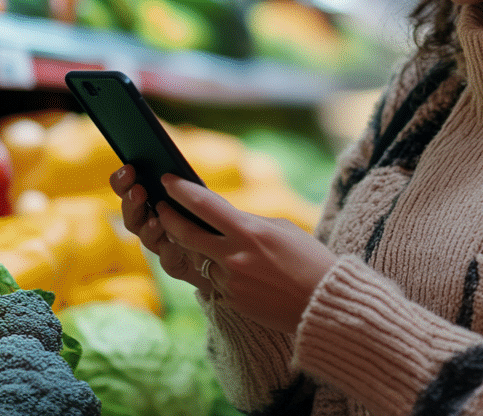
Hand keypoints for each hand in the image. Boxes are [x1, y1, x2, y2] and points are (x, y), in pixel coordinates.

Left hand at [110, 166, 336, 333]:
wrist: (322, 304)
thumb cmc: (309, 259)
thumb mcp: (281, 229)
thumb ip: (248, 222)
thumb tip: (222, 219)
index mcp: (249, 231)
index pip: (204, 204)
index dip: (180, 190)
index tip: (167, 179)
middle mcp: (233, 256)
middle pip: (184, 233)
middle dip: (168, 218)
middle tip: (160, 207)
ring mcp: (229, 281)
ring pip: (197, 259)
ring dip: (197, 248)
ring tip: (206, 239)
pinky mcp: (231, 301)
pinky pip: (213, 281)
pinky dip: (218, 272)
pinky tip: (239, 270)